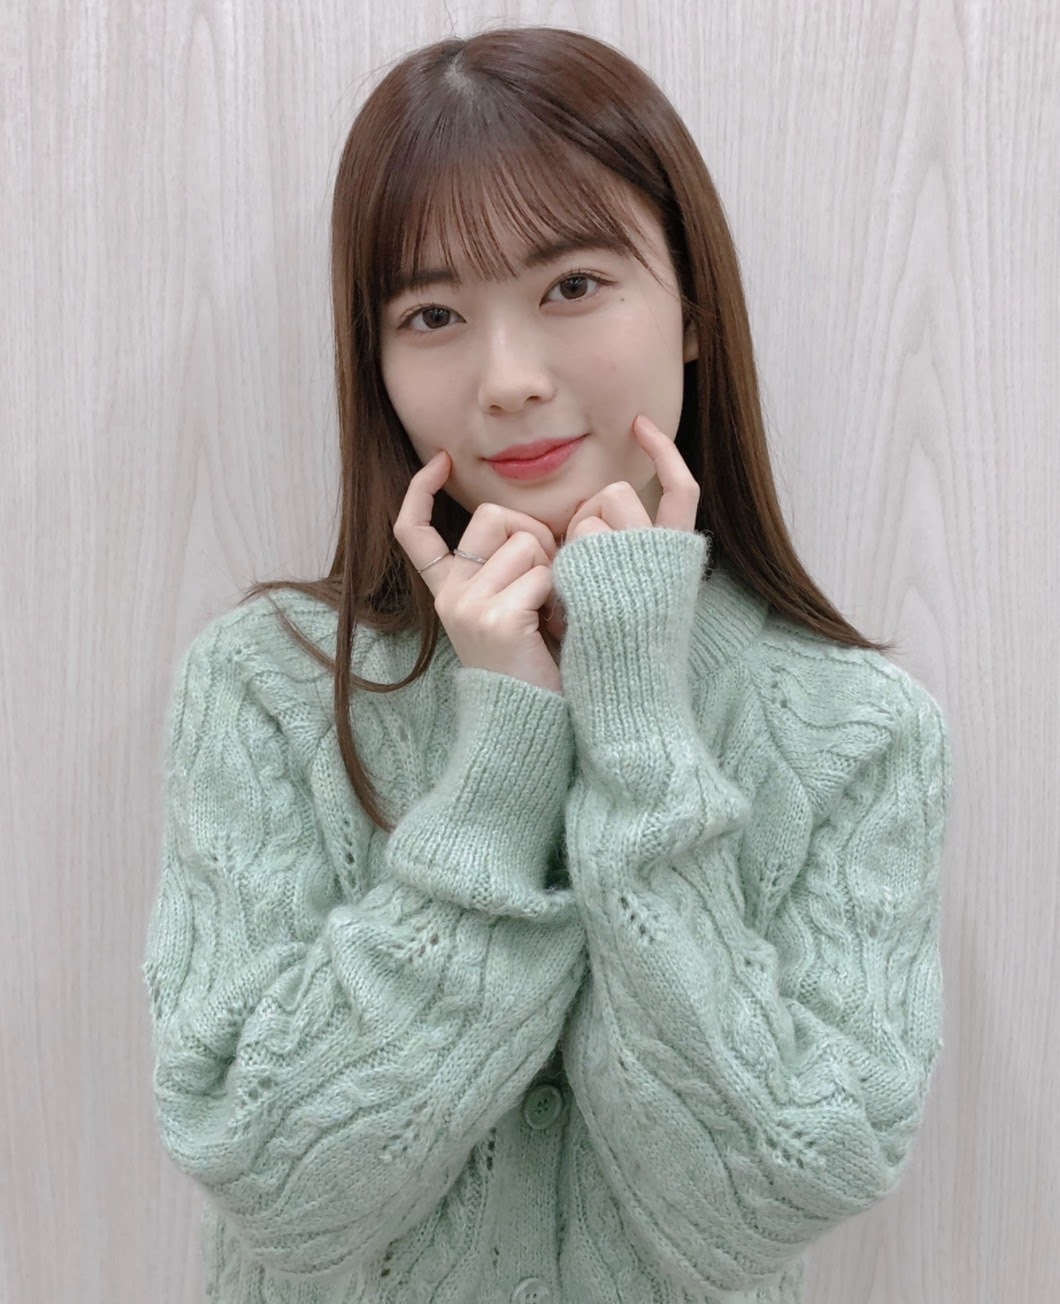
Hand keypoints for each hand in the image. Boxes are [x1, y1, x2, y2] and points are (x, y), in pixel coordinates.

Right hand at [393, 451, 563, 694]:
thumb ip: (509, 565)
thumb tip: (533, 520)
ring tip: (553, 612)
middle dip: (536, 535)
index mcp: (448, 591)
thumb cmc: (538, 664)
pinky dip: (561, 595)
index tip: (441, 462)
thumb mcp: (514, 608)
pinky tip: (555, 627)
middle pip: (495, 516)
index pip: (412, 531)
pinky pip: (544, 574)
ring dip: (555, 568)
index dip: (420, 490)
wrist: (536, 724)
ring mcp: (468, 607)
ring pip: (527, 540)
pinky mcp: (496, 620)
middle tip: (548, 584)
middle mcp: (450, 596)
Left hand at [540, 416, 699, 643]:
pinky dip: (568, 562)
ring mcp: (640, 563)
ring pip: (594, 512)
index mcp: (679, 558)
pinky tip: (568, 601)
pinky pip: (580, 541)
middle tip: (580, 568)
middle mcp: (667, 553)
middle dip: (587, 519)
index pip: (682, 490)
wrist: (627, 700)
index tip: (640, 423)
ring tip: (576, 592)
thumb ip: (627, 559)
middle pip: (617, 494)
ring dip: (574, 543)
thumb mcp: (639, 598)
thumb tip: (595, 520)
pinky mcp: (610, 577)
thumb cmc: (624, 658)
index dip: (664, 453)